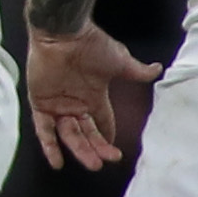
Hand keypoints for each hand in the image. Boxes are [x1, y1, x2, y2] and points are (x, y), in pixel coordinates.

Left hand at [27, 25, 162, 173]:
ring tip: (92, 163)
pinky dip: (49, 145)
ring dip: (80, 150)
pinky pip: (43, 129)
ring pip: (69, 135)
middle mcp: (75, 102)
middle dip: (97, 148)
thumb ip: (137, 71)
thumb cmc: (90, 43)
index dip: (108, 137)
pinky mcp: (40, 102)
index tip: (115, 152)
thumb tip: (157, 70)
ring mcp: (57, 104)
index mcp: (93, 95)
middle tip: (106, 161)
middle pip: (87, 133)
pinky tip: (57, 161)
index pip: (102, 123)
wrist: (64, 33)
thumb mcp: (119, 60)